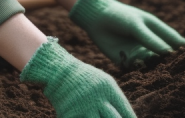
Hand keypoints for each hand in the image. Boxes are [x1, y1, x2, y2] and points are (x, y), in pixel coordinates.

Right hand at [20, 37, 134, 117]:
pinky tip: (86, 116)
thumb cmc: (84, 78)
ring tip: (99, 117)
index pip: (125, 111)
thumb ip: (114, 98)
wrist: (58, 71)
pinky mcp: (70, 115)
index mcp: (108, 89)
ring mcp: (83, 108)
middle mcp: (97, 99)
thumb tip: (126, 117)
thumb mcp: (103, 82)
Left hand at [69, 0, 184, 68]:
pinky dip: (140, 71)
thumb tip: (169, 53)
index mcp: (157, 30)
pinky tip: (142, 72)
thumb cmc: (120, 16)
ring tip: (164, 74)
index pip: (175, 41)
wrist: (96, 17)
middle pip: (165, 55)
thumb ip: (152, 39)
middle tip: (182, 71)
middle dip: (172, 62)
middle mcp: (150, 43)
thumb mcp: (137, 25)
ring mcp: (140, 52)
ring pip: (152, 64)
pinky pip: (137, 69)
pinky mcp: (126, 60)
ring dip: (156, 69)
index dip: (184, 48)